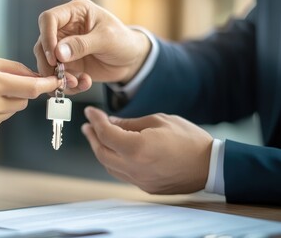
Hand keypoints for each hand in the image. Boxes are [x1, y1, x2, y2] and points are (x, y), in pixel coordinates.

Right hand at [0, 53, 61, 132]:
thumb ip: (12, 67)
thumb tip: (34, 75)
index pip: (32, 88)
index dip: (49, 84)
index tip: (58, 81)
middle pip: (26, 99)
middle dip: (24, 90)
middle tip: (8, 81)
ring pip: (15, 108)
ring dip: (12, 99)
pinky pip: (4, 117)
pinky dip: (1, 108)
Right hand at [34, 0, 150, 92]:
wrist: (131, 61)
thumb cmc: (123, 41)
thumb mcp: (107, 39)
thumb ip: (82, 44)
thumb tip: (58, 53)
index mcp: (75, 13)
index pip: (49, 19)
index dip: (47, 37)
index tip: (54, 56)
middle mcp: (65, 29)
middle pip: (42, 43)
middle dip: (49, 63)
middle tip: (61, 76)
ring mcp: (64, 48)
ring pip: (47, 63)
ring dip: (58, 77)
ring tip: (76, 83)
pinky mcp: (68, 65)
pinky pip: (58, 76)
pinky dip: (68, 85)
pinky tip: (83, 84)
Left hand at [81, 107, 212, 193]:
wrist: (211, 166)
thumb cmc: (188, 139)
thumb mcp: (159, 121)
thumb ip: (130, 123)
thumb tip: (111, 122)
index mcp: (137, 148)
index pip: (106, 133)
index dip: (95, 120)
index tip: (90, 112)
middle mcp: (134, 167)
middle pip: (101, 152)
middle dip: (92, 137)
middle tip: (88, 125)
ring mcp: (139, 180)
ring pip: (109, 165)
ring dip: (101, 150)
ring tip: (98, 137)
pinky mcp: (145, 187)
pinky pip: (121, 173)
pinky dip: (114, 161)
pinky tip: (115, 151)